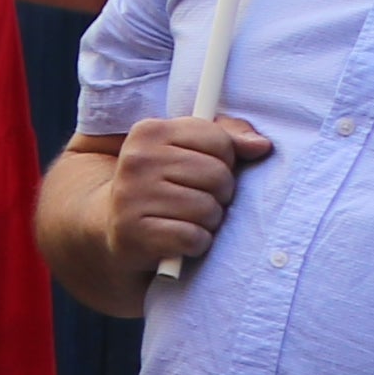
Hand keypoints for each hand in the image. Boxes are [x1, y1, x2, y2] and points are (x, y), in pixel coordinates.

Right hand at [109, 113, 268, 282]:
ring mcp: (131, 195)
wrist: (112, 223)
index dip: (224, 159)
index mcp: (149, 131)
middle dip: (219, 193)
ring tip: (187, 218)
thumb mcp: (186, 151)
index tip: (202, 169)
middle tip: (196, 198)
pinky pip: (192, 238)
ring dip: (207, 221)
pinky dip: (195, 243)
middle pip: (217, 175)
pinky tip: (179, 238)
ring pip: (208, 209)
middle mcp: (136, 159)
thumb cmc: (162, 183)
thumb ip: (227, 139)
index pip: (218, 140)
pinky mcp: (134, 232)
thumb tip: (261, 146)